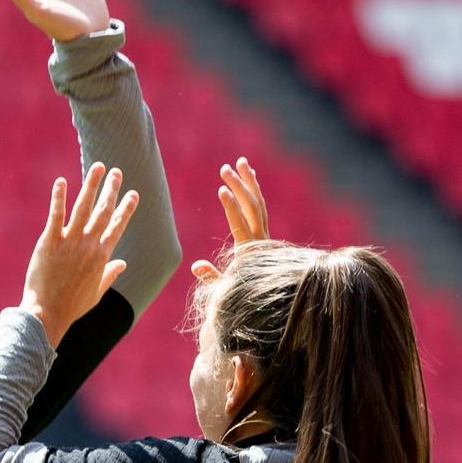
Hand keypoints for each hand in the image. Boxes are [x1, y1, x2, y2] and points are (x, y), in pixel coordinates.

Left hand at [21, 164, 138, 345]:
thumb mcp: (97, 292)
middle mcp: (89, 245)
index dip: (126, 209)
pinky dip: (59, 197)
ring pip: (83, 207)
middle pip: (103, 212)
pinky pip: (56, 214)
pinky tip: (61, 181)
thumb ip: (110, 274)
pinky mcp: (50, 242)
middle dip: (112, 190)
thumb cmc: (72, 306)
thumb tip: (123, 264)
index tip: (133, 194)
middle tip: (117, 172)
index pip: (117, 227)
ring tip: (97, 167)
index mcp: (102, 257)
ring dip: (91, 185)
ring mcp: (69, 242)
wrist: (48, 313)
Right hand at [191, 157, 269, 283]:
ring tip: (239, 162)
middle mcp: (261, 241)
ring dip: (248, 183)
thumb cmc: (240, 295)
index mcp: (249, 253)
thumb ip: (212, 278)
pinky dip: (254, 191)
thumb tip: (196, 265)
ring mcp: (264, 236)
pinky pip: (260, 208)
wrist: (265, 300)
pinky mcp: (264, 234)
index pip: (240, 225)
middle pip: (252, 208)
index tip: (221, 190)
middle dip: (239, 187)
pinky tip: (249, 176)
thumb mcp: (223, 290)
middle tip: (224, 169)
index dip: (231, 208)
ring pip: (258, 204)